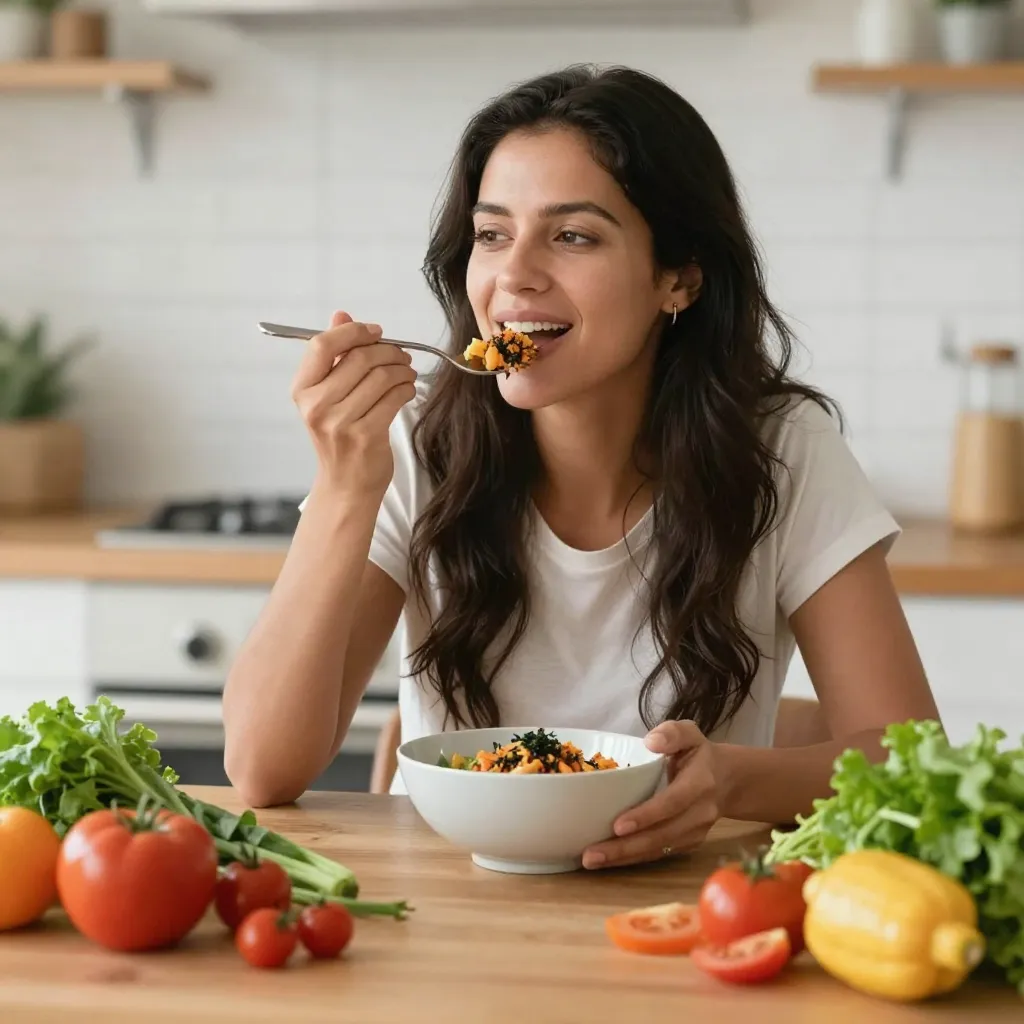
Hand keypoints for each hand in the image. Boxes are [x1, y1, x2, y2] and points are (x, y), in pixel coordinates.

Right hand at [291, 310, 417, 496]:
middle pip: (359, 358)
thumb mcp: (327, 395)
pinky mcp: (366, 436)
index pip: (322, 345)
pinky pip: (394, 398)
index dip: (353, 332)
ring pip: (381, 377)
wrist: (346, 485)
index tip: (376, 332)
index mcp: (302, 390)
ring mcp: (340, 423)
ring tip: (407, 373)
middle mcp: (316, 406)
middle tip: (401, 355)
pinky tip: (407, 390)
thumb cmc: (339, 436)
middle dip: (388, 351)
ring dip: (402, 370)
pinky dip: (407, 389)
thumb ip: (333, 354)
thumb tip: (341, 315)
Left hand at [581, 720, 719, 869]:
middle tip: (591, 854)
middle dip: (626, 847)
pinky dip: (633, 860)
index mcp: (700, 783)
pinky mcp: (689, 844)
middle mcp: (700, 813)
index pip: (672, 803)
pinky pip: (660, 854)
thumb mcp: (689, 733)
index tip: (618, 826)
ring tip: (591, 861)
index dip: (646, 816)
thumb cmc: (699, 754)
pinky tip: (608, 861)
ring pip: (658, 850)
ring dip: (624, 858)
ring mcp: (696, 833)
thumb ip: (672, 733)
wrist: (729, 781)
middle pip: (661, 835)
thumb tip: (651, 742)